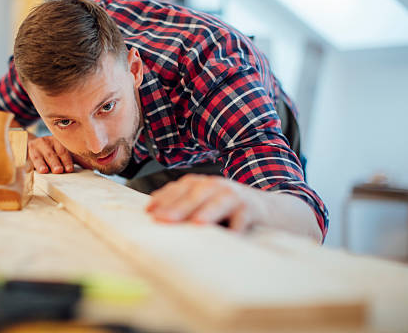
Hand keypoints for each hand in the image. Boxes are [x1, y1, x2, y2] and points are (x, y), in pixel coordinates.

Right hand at [27, 135, 74, 173]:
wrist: (31, 144)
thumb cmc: (52, 151)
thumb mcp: (64, 154)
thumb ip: (78, 160)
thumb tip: (93, 168)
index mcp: (60, 141)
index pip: (64, 150)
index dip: (67, 160)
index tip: (69, 169)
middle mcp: (49, 141)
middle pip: (53, 152)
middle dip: (56, 162)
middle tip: (59, 170)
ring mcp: (37, 145)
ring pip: (41, 155)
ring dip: (43, 163)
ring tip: (45, 171)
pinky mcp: (28, 150)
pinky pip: (30, 157)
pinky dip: (32, 163)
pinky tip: (33, 169)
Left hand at [146, 174, 266, 231]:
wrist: (272, 210)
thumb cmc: (231, 212)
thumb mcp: (206, 206)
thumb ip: (186, 209)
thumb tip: (155, 219)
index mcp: (202, 184)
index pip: (179, 189)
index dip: (164, 198)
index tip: (149, 212)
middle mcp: (217, 186)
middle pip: (195, 194)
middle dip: (177, 207)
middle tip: (161, 220)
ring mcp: (235, 195)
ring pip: (218, 201)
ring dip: (206, 212)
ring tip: (195, 223)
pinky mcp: (253, 209)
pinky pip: (244, 218)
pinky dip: (237, 226)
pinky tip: (230, 235)